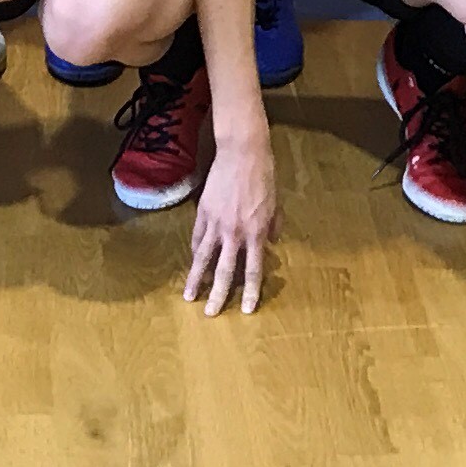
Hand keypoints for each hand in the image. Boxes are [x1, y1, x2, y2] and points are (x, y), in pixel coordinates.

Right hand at [184, 129, 278, 315]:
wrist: (242, 152)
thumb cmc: (264, 176)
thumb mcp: (276, 204)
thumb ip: (273, 227)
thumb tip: (270, 243)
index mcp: (256, 233)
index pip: (254, 270)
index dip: (251, 292)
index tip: (247, 310)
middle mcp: (235, 233)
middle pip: (225, 271)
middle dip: (219, 295)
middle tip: (211, 314)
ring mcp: (216, 223)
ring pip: (203, 258)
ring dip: (196, 279)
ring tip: (189, 296)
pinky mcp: (203, 212)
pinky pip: (197, 237)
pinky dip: (195, 251)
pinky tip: (192, 261)